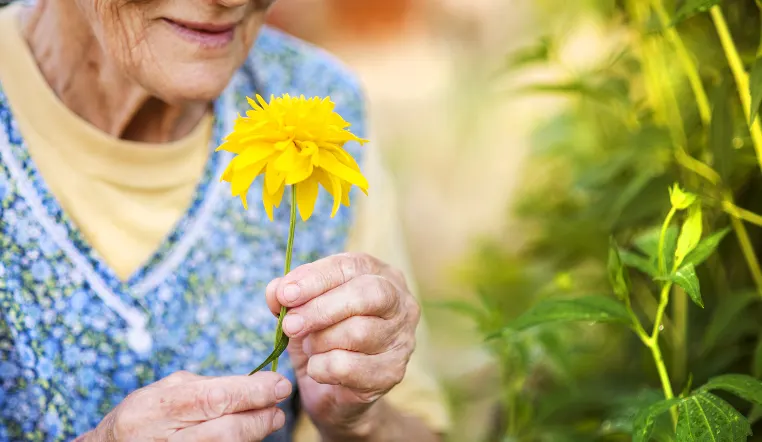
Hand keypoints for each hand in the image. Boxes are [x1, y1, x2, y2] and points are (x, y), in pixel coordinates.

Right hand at [88, 371, 291, 440]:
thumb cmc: (141, 417)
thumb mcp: (164, 391)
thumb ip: (204, 386)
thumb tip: (252, 384)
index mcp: (159, 407)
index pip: (216, 398)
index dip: (253, 392)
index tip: (278, 384)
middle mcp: (166, 438)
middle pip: (227, 430)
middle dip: (260, 416)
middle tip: (277, 406)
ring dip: (255, 433)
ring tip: (268, 419)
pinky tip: (247, 435)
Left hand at [265, 253, 420, 437]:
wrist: (333, 390)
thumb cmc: (322, 337)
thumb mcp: (301, 310)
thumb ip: (288, 295)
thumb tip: (276, 290)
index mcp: (379, 274)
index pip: (350, 266)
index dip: (315, 278)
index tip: (285, 294)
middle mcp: (400, 302)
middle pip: (366, 295)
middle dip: (322, 309)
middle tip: (291, 325)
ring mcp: (402, 338)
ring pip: (359, 332)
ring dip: (321, 341)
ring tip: (310, 347)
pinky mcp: (393, 372)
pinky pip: (351, 366)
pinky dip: (323, 368)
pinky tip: (317, 368)